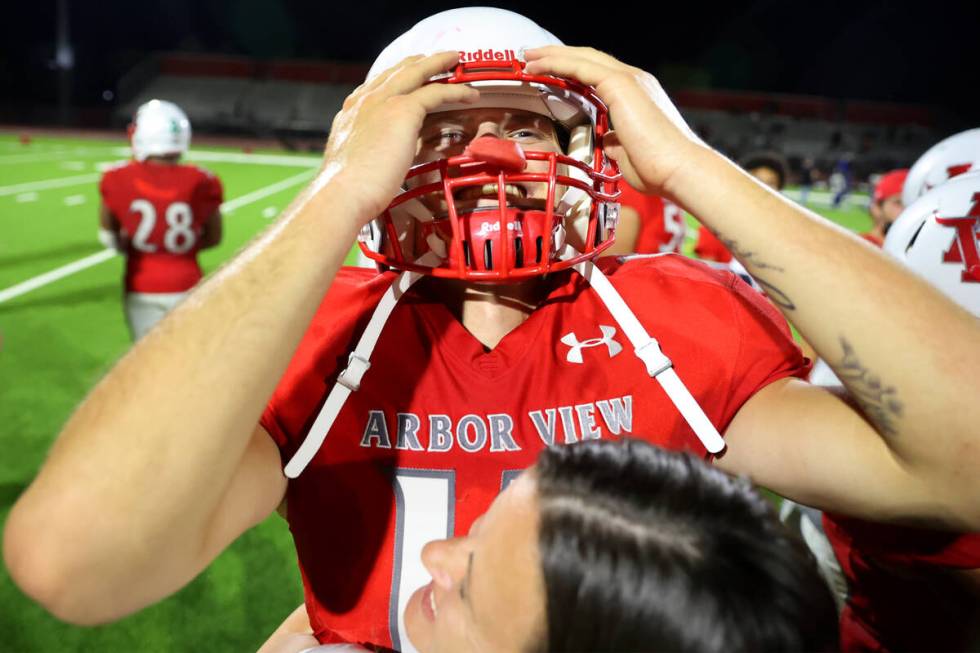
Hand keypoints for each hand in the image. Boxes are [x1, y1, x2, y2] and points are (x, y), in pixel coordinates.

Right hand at [321, 52, 479, 220]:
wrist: (342, 193)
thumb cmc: (346, 192)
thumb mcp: (354, 166)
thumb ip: (370, 156)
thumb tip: (384, 163)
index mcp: (351, 114)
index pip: (376, 87)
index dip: (395, 77)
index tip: (407, 75)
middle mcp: (364, 102)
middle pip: (396, 71)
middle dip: (418, 62)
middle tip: (437, 59)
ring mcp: (383, 102)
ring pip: (417, 72)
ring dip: (439, 64)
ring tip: (455, 61)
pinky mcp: (403, 111)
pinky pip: (437, 92)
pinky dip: (456, 90)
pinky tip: (470, 93)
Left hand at [524, 46, 704, 196]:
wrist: (679, 170)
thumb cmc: (659, 169)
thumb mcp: (629, 153)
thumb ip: (616, 142)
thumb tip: (607, 141)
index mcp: (638, 95)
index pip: (599, 74)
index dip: (573, 70)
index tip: (550, 73)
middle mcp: (635, 81)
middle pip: (589, 59)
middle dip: (558, 55)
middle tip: (532, 56)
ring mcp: (630, 80)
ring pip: (583, 58)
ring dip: (552, 55)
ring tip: (529, 57)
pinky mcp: (621, 85)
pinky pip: (581, 67)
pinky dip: (557, 63)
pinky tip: (539, 66)